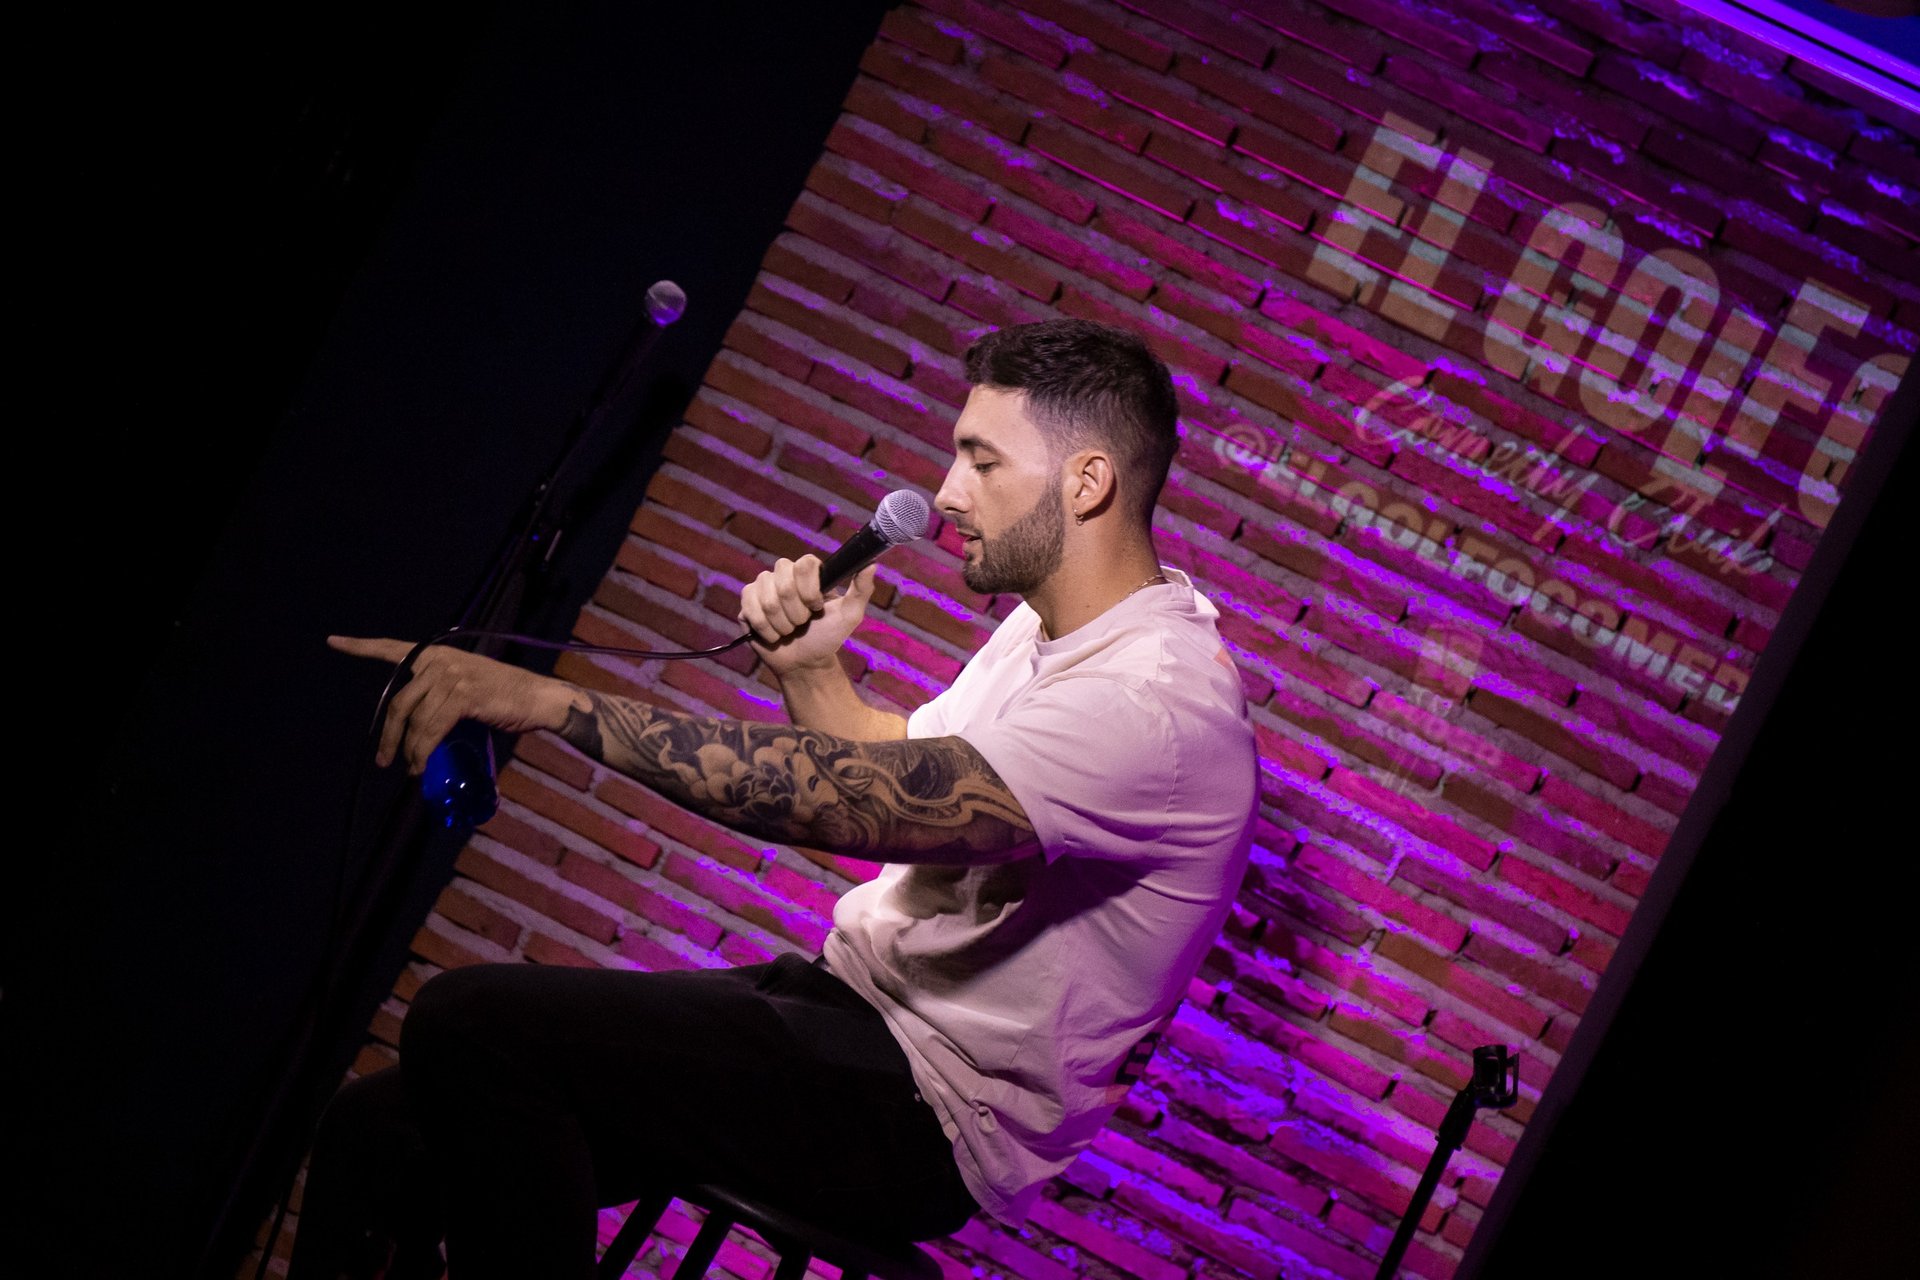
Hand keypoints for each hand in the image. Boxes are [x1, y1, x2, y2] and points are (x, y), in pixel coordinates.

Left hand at [327, 635, 579, 772]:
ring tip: (411, 768)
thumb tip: (416, 726)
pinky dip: (423, 751)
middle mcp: (441, 661)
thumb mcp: (467, 684)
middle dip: (389, 736)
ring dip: (410, 751)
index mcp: (438, 654)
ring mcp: (452, 677)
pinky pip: (432, 729)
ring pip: (415, 722)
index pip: (394, 648)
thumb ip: (439, 694)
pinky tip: (421, 763)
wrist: (539, 699)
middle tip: (384, 760)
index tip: (332, 641)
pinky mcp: (464, 696)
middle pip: (399, 703)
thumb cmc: (506, 696)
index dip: (361, 646)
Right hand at [737, 556, 875, 677]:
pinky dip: (765, 629)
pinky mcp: (747, 603)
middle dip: (796, 612)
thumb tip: (872, 563)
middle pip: (783, 583)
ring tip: (789, 630)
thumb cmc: (827, 637)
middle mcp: (783, 575)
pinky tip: (772, 634)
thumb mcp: (849, 615)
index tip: (816, 607)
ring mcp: (763, 587)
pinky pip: (750, 609)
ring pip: (767, 599)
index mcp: (807, 572)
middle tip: (802, 623)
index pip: (804, 564)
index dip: (809, 589)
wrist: (805, 663)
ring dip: (782, 624)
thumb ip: (861, 589)